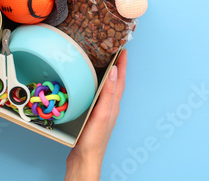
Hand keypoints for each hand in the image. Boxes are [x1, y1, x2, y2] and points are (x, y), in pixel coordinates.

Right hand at [65, 49, 127, 180]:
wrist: (85, 159)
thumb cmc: (94, 139)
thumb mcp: (102, 113)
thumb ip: (108, 92)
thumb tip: (114, 70)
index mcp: (113, 104)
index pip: (120, 80)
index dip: (123, 64)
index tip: (123, 50)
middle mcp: (110, 106)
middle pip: (116, 82)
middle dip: (117, 67)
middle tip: (114, 52)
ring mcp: (102, 111)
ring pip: (107, 88)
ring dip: (108, 75)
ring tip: (104, 63)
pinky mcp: (94, 116)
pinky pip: (99, 95)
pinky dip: (98, 86)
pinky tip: (90, 85)